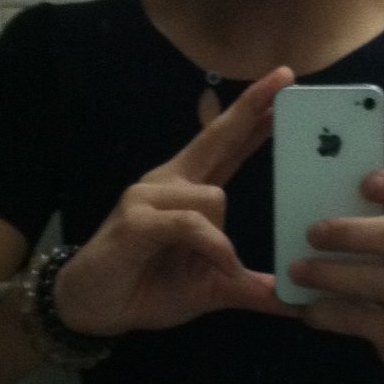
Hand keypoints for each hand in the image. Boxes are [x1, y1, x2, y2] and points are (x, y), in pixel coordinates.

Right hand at [53, 66, 299, 335]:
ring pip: (214, 198)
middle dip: (251, 108)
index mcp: (188, 191)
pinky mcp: (137, 219)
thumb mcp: (210, 290)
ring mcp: (150, 196)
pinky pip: (191, 223)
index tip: (282, 84)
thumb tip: (289, 302)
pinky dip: (211, 247)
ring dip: (222, 240)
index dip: (252, 117)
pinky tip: (218, 266)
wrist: (94, 308)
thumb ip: (248, 287)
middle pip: (217, 138)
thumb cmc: (147, 289)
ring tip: (209, 269)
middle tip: (286, 75)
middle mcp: (169, 183)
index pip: (226, 146)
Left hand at [289, 169, 383, 383]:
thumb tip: (301, 210)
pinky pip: (362, 319)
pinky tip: (308, 310)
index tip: (365, 183)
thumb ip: (366, 229)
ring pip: (379, 280)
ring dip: (331, 273)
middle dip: (352, 233)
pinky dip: (329, 312)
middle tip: (313, 233)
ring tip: (297, 270)